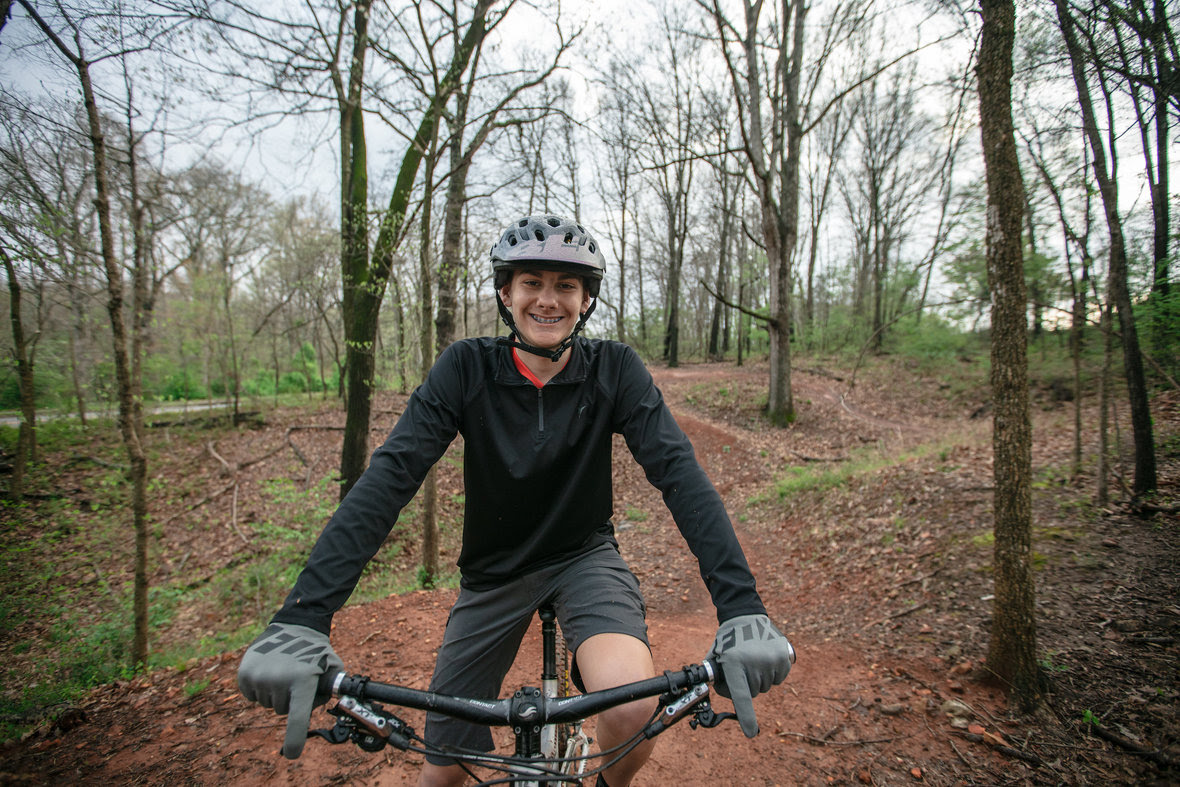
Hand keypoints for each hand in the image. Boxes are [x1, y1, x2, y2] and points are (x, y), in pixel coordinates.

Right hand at [238, 622, 342, 757]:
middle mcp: (278, 680)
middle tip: (296, 678)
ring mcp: (259, 677)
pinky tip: (270, 671)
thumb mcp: (334, 668)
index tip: (292, 754)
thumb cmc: (317, 650)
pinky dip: (260, 688)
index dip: (295, 739)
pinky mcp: (244, 674)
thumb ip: (333, 691)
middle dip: (290, 700)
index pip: (297, 718)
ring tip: (284, 670)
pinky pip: (251, 696)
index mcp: (302, 681)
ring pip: (268, 704)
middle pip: (283, 711)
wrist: (294, 625)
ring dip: (276, 693)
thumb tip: (332, 709)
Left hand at [707, 614, 794, 736]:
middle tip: (742, 667)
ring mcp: (771, 659)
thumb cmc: (727, 640)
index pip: (741, 695)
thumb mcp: (716, 657)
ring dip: (760, 678)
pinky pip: (779, 678)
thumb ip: (717, 679)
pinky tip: (765, 658)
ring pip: (766, 686)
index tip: (750, 733)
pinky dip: (772, 673)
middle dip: (747, 685)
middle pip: (753, 692)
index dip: (746, 716)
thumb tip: (720, 697)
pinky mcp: (784, 656)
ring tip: (753, 659)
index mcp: (734, 663)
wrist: (745, 616)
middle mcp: (754, 661)